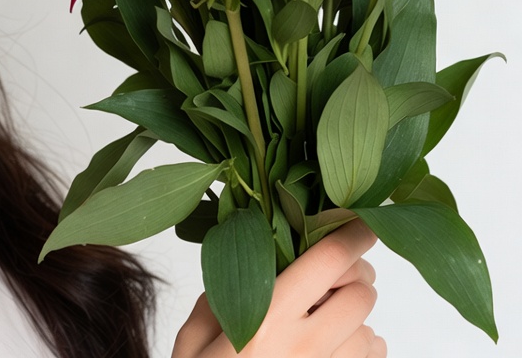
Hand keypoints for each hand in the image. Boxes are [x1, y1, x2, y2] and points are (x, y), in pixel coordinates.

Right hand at [173, 219, 385, 357]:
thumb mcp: (193, 341)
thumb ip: (219, 297)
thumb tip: (247, 263)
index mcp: (266, 317)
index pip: (328, 260)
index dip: (354, 233)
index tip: (365, 220)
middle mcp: (306, 346)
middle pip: (361, 292)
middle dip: (354, 277)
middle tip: (335, 275)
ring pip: (371, 331)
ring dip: (357, 320)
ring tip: (329, 323)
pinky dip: (364, 351)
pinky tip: (338, 352)